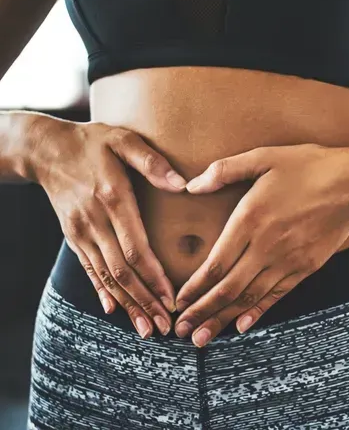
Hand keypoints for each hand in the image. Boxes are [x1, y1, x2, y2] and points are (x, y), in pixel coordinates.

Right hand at [27, 115, 186, 337]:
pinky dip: (102, 290)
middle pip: (122, 272)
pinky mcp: (73, 237)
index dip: (154, 278)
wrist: (44, 149)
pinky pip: (89, 269)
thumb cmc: (92, 142)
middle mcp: (95, 222)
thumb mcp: (123, 140)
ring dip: (128, 305)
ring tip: (146, 329)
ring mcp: (81, 232)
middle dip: (145, 302)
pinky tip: (113, 309)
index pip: (135, 250)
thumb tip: (183, 185)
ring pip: (106, 277)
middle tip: (164, 328)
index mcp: (112, 200)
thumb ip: (153, 162)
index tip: (171, 300)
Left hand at [173, 143, 348, 345]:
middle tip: (180, 331)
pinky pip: (277, 295)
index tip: (177, 303)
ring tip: (202, 339)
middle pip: (228, 289)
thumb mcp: (264, 157)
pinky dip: (257, 312)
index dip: (193, 288)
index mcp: (250, 220)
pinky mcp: (305, 267)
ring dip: (223, 319)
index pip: (215, 264)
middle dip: (201, 312)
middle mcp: (266, 246)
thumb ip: (224, 170)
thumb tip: (191, 186)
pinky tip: (242, 326)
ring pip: (250, 298)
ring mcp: (287, 260)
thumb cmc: (308, 165)